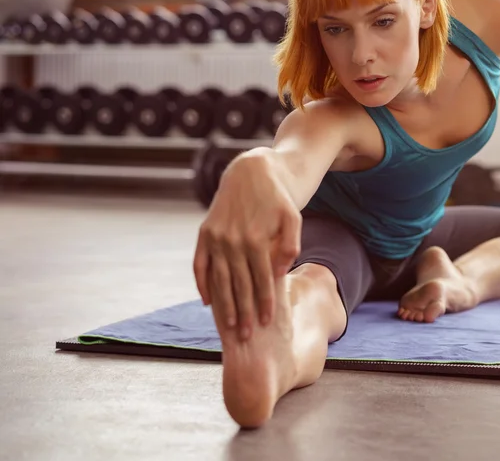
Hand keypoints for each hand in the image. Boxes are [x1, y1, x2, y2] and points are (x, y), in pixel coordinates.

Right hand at [193, 151, 300, 339]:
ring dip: (223, 305)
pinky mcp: (205, 232)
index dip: (265, 302)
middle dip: (244, 312)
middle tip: (248, 336)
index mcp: (255, 238)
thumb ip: (289, 245)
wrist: (252, 171)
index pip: (261, 279)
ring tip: (229, 326)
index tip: (268, 321)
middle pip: (238, 285)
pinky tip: (207, 301)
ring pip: (219, 279)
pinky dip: (202, 283)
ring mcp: (215, 237)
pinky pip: (200, 263)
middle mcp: (232, 240)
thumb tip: (280, 272)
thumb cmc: (278, 198)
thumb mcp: (292, 218)